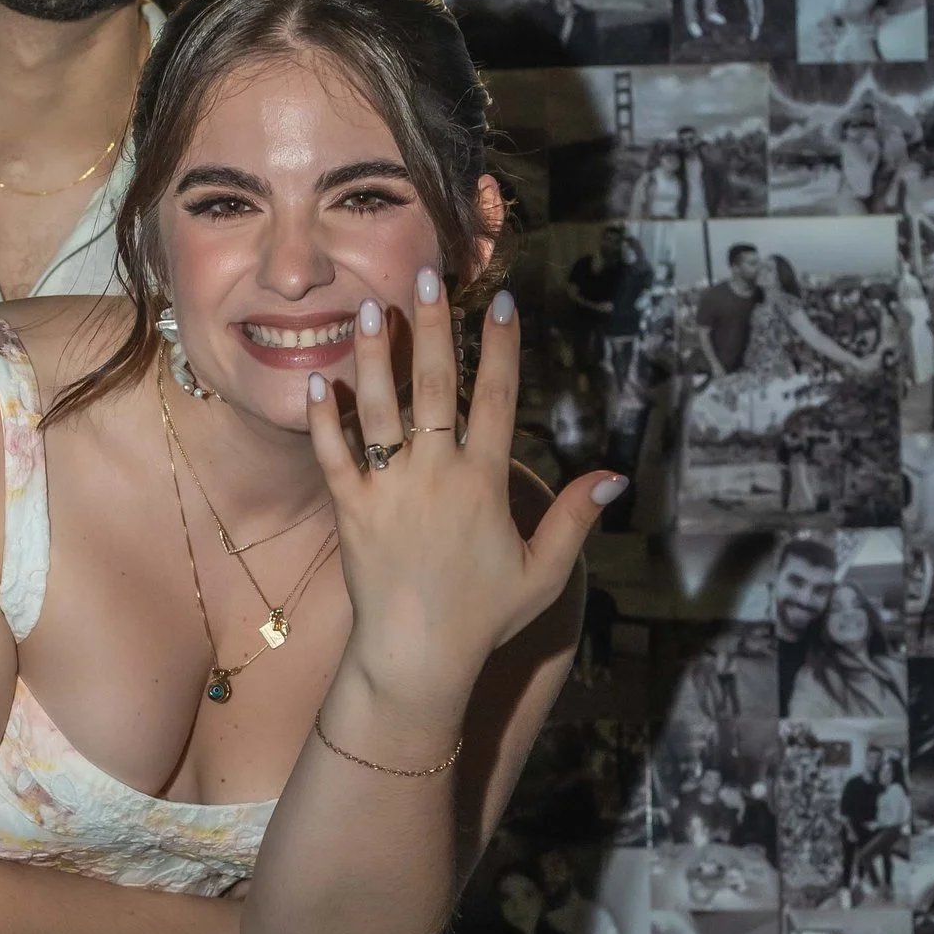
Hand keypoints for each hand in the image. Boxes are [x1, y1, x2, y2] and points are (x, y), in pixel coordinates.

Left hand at [307, 268, 617, 727]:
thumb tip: (614, 477)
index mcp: (484, 484)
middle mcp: (437, 476)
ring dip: (377, 356)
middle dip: (434, 327)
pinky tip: (320, 380)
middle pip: (437, 387)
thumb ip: (574, 519)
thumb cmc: (484, 617)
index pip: (497, 400)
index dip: (501, 348)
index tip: (503, 303)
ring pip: (382, 410)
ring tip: (372, 306)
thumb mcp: (543, 572)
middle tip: (427, 275)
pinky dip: (326, 420)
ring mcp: (390, 491)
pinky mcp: (351, 511)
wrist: (416, 658)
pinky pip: (334, 456)